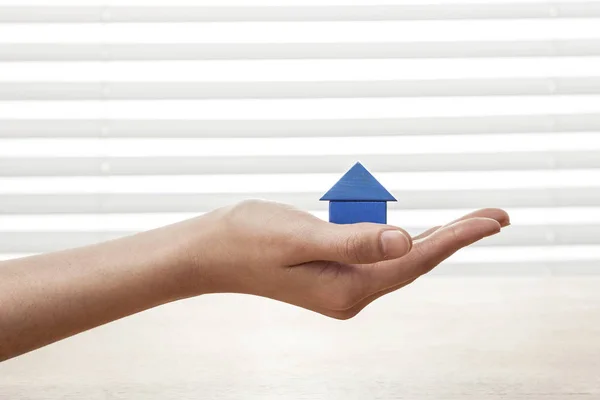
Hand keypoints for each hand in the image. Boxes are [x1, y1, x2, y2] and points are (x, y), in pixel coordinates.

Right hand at [185, 200, 509, 318]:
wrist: (211, 252)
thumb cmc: (248, 239)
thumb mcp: (300, 236)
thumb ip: (353, 241)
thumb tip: (406, 240)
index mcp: (347, 289)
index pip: (415, 261)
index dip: (457, 238)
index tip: (493, 220)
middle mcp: (351, 293)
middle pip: (415, 262)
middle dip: (456, 237)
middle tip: (497, 216)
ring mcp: (342, 285)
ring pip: (399, 258)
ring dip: (433, 237)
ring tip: (472, 221)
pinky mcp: (334, 272)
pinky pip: (379, 255)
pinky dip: (404, 239)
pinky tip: (422, 232)